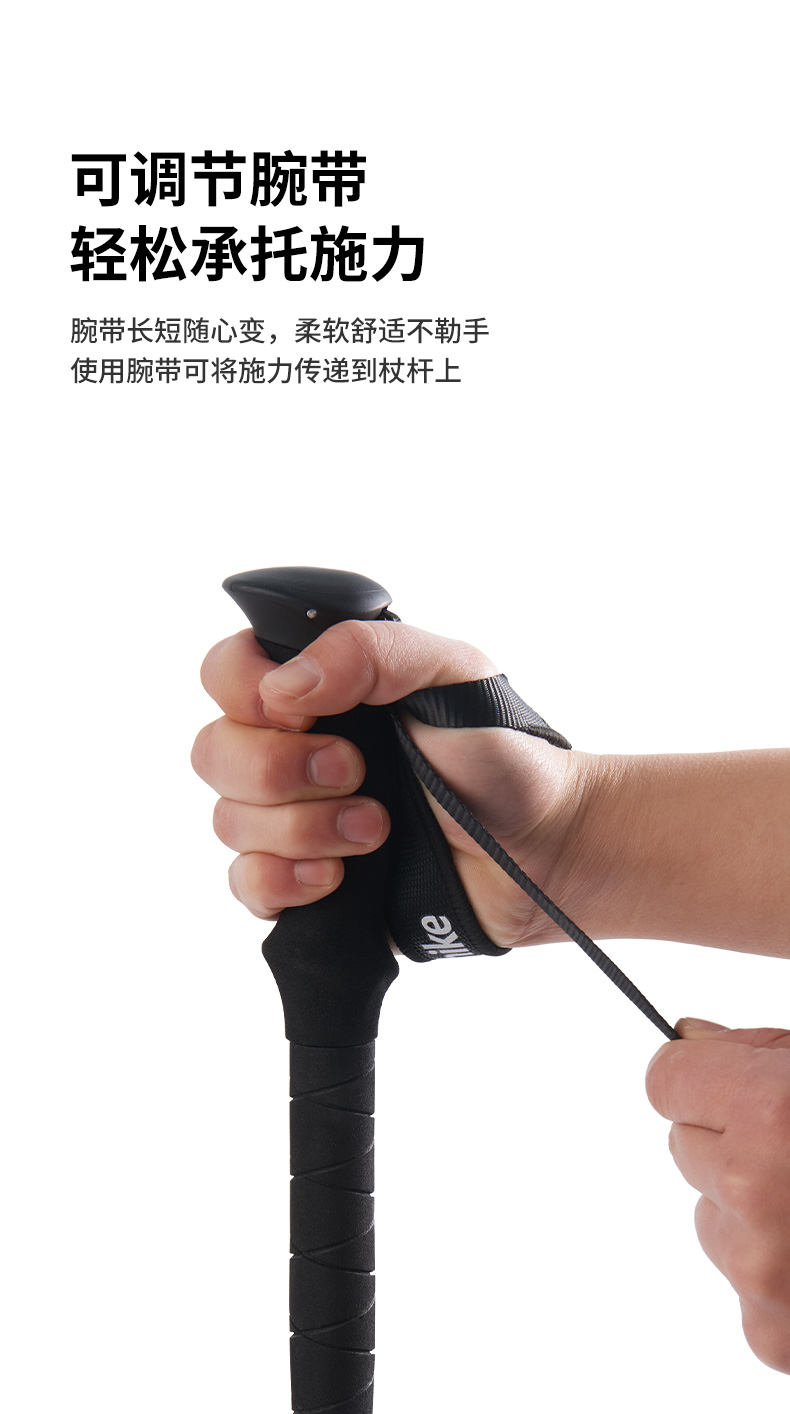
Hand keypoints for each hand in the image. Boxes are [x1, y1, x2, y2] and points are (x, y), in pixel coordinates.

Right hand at [191, 620, 587, 946]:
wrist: (543, 846)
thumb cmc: (501, 752)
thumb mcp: (451, 671)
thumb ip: (369, 652)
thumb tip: (284, 687)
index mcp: (319, 688)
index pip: (225, 672)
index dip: (248, 693)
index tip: (308, 713)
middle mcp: (293, 748)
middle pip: (214, 752)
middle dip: (283, 769)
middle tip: (358, 772)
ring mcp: (294, 818)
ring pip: (229, 821)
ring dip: (304, 828)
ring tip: (378, 829)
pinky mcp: (304, 884)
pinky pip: (245, 885)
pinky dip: (283, 880)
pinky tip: (338, 876)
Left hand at [646, 1019, 789, 1373]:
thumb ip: (753, 1053)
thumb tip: (689, 1039)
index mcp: (771, 1113)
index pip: (666, 1081)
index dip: (704, 1080)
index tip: (732, 1085)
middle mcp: (755, 1191)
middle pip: (685, 1147)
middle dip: (731, 1142)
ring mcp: (764, 1271)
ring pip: (711, 1219)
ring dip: (752, 1213)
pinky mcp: (776, 1335)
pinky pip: (746, 1288)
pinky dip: (781, 1278)